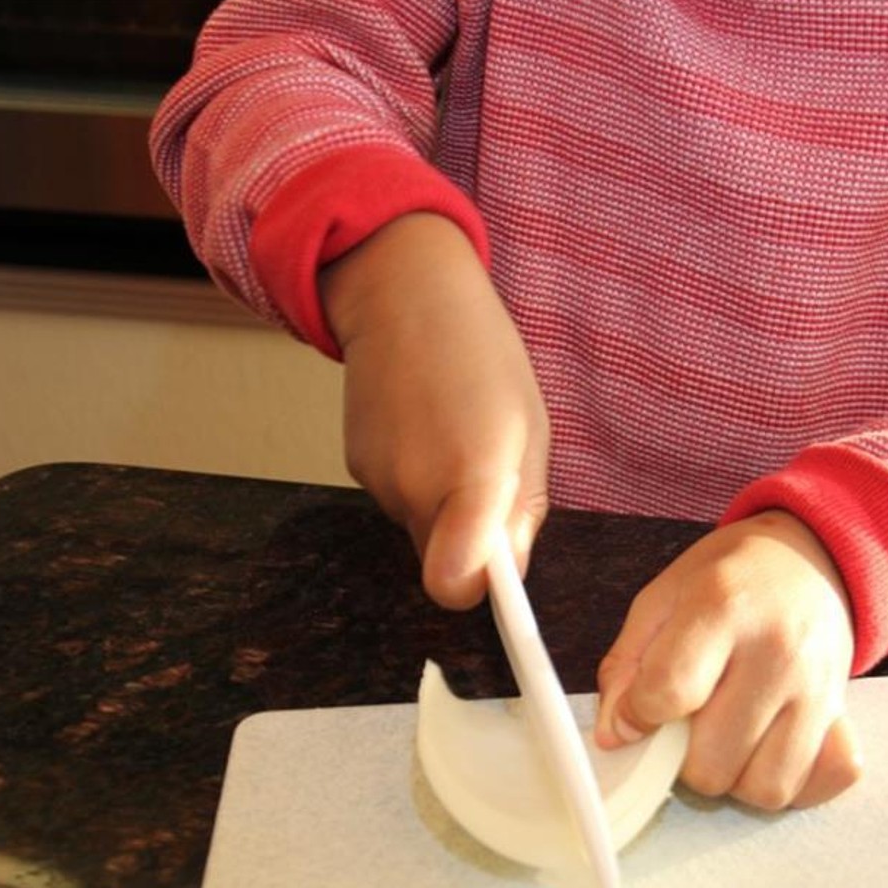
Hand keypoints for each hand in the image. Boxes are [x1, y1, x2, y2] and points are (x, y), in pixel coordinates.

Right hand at [321, 213, 549, 608]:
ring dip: (444, 504)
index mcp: (474, 475)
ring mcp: (378, 479)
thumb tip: (509, 573)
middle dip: (471, 541)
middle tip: (490, 478)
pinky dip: (416, 480)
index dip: (476, 593)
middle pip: (444, 562)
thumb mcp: (532, 428)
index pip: (456, 583)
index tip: (496, 582)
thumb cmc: (482, 356)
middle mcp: (417, 485)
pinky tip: (426, 428)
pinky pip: (399, 501)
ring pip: (421, 531)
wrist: (404, 295)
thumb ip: (523, 509)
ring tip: (455, 437)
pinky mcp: (355, 467)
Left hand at [594, 511, 860, 809]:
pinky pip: (821, 783)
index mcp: (722, 607)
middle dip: (686, 756)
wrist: (808, 560)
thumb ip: (627, 666)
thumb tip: (616, 735)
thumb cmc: (727, 582)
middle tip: (689, 722)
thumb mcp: (661, 600)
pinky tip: (770, 749)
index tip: (638, 711)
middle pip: (712, 762)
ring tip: (729, 738)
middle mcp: (777, 651)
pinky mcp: (846, 716)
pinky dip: (792, 782)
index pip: (668, 694)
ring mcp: (819, 688)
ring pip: (765, 788)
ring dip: (736, 777)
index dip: (638, 717)